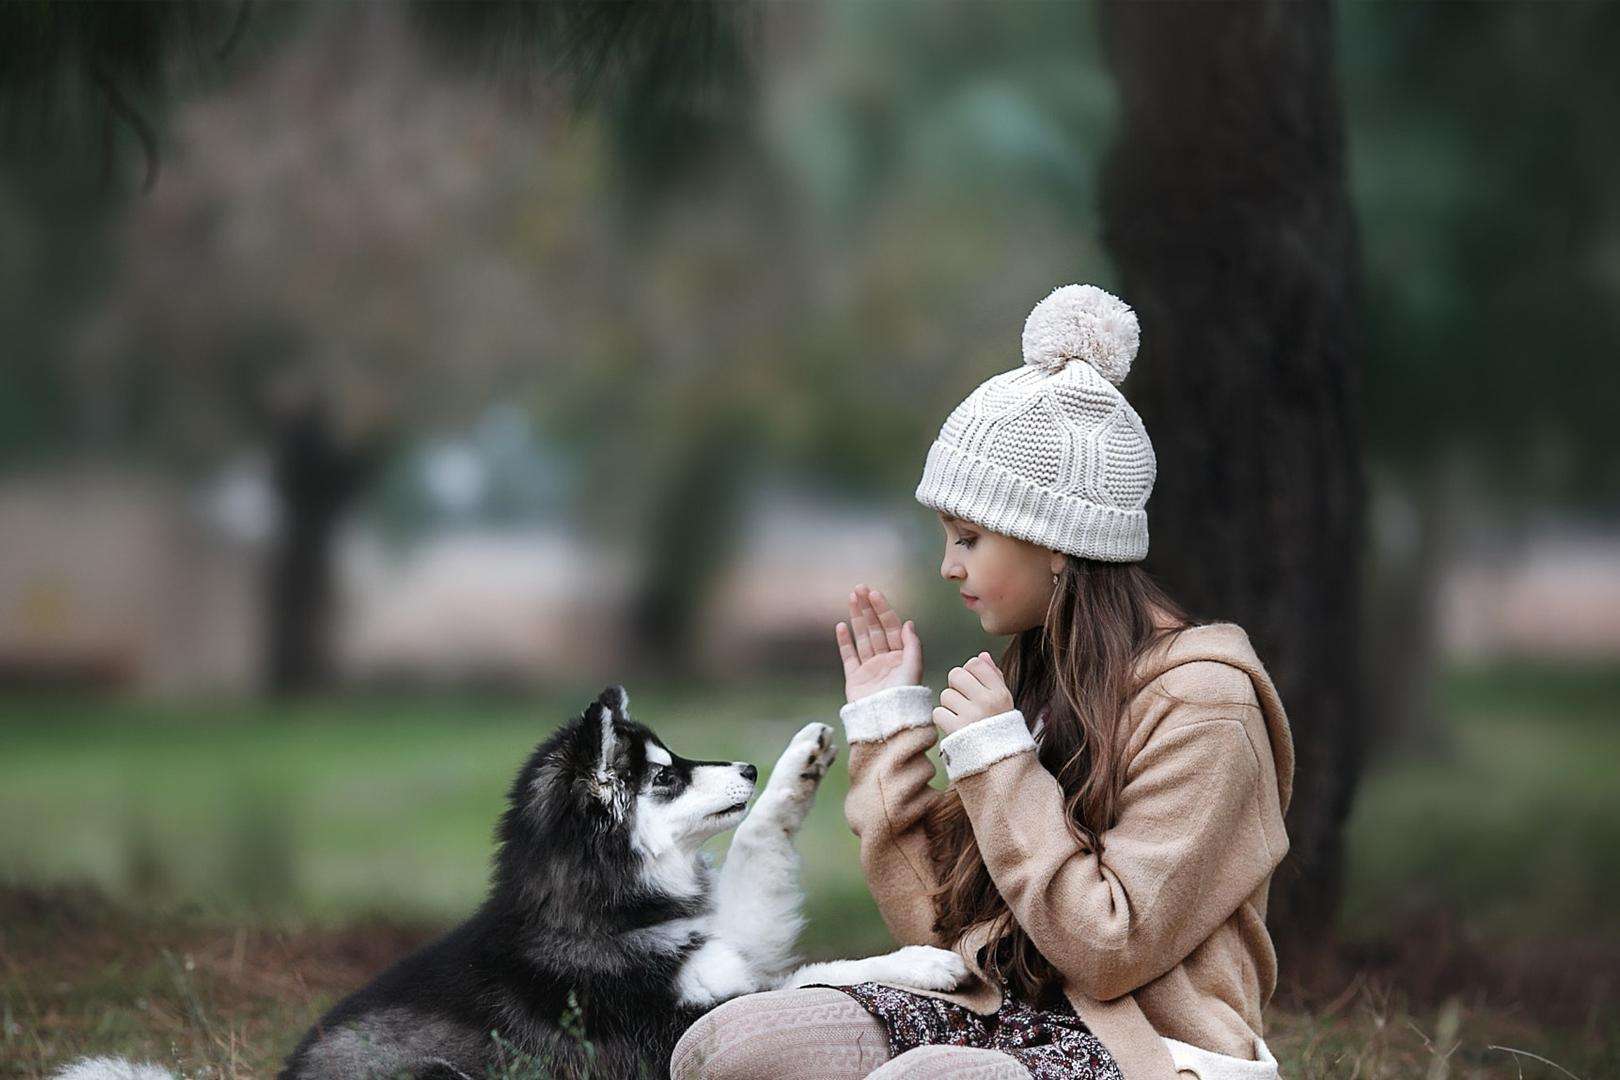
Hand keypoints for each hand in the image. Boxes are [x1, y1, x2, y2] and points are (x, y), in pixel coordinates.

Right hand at [835, 585, 922, 703]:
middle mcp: (885, 660)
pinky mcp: (855, 678)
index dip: (883, 609)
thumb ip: (912, 644)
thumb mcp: (913, 667)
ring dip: (857, 617)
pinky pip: (849, 655)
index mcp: (901, 656)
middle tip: (859, 589)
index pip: (891, 627)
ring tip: (851, 599)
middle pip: (875, 628)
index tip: (874, 593)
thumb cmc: (903, 695)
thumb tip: (908, 623)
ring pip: (862, 637)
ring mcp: (869, 668)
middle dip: (868, 608)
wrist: (886, 719)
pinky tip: (841, 626)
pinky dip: (844, 641)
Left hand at [933, 652, 1015, 735]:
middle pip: (956, 675)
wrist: (1001, 761)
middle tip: (964, 699)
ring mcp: (971, 716)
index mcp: (1000, 692)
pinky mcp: (957, 730)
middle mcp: (986, 701)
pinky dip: (943, 719)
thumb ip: (994, 676)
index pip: (976, 664)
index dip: (970, 671)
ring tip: (961, 715)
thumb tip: (982, 655)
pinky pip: (938, 712)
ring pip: (945, 694)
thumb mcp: (1005, 701)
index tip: (973, 684)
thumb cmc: (1001, 728)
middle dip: (956, 685)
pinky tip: (954, 725)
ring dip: (950, 704)